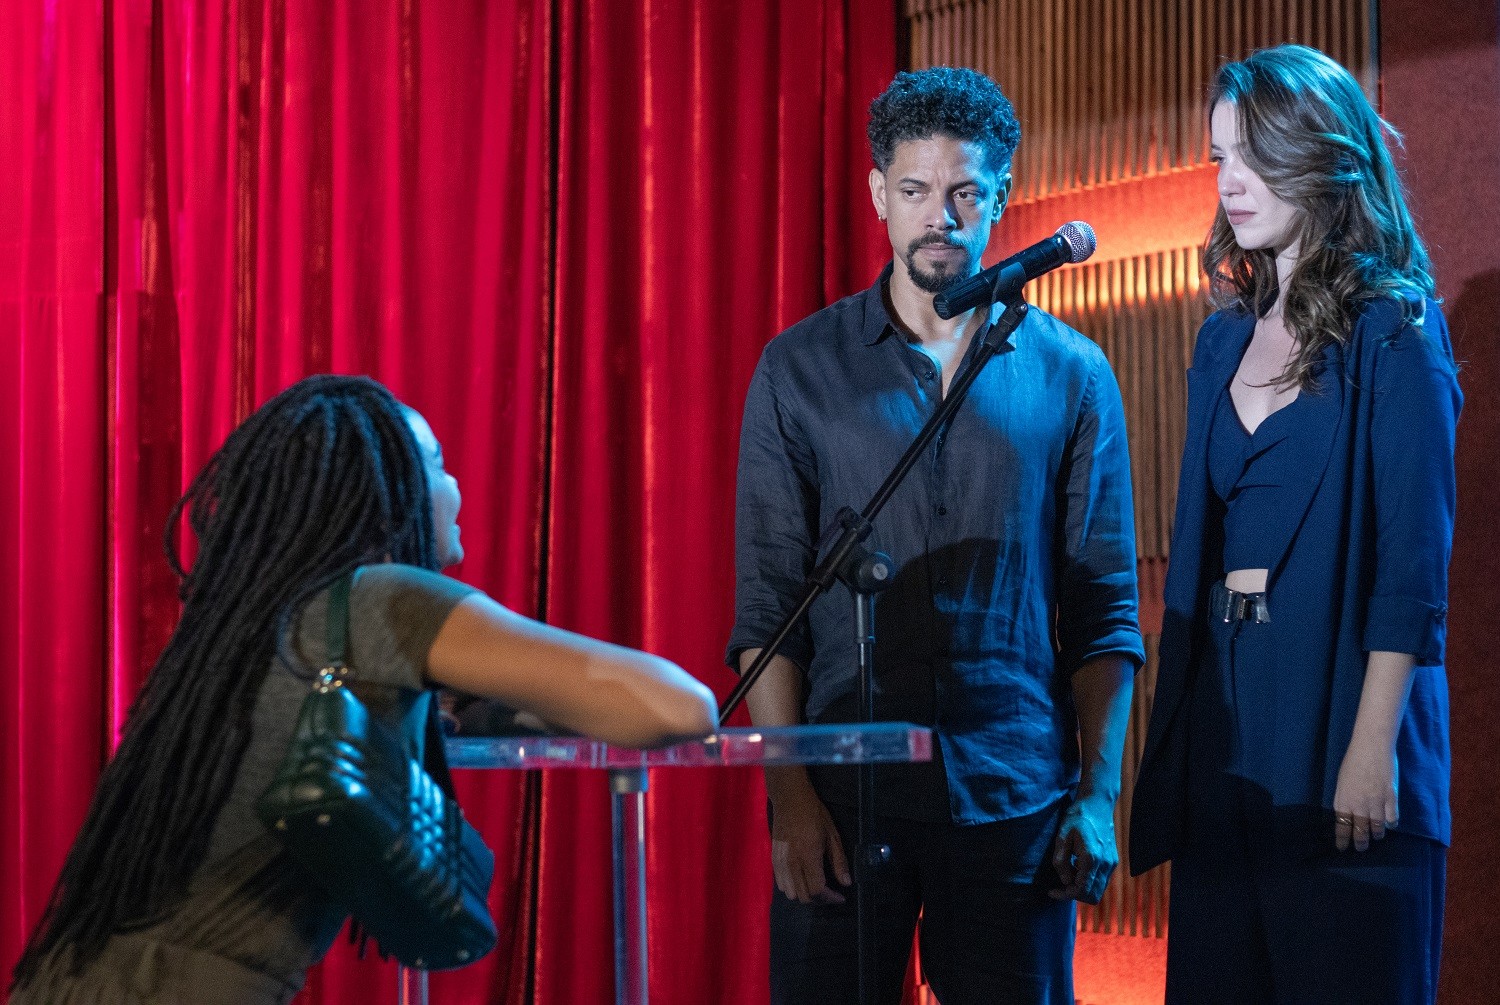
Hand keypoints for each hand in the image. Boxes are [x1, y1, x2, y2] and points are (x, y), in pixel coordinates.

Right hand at [770, 787, 851, 903]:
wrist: (790, 800)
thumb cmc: (814, 815)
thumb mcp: (832, 835)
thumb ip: (839, 861)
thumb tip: (846, 883)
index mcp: (808, 857)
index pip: (817, 891)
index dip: (830, 899)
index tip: (840, 896)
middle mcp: (792, 864)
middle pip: (803, 897)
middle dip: (819, 899)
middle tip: (830, 891)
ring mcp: (780, 863)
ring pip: (790, 893)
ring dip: (804, 894)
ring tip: (815, 885)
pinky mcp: (773, 860)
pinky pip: (781, 884)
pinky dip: (792, 887)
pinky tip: (801, 878)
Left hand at [1050, 793, 1117, 903]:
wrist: (1097, 804)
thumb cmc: (1077, 817)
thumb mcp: (1062, 836)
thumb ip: (1061, 861)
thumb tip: (1065, 881)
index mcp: (1091, 859)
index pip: (1080, 890)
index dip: (1065, 895)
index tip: (1051, 891)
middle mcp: (1105, 864)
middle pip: (1092, 896)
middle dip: (1074, 895)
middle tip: (1059, 886)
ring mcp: (1111, 864)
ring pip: (1098, 891)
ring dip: (1082, 889)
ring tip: (1068, 875)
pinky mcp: (1113, 861)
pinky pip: (1101, 881)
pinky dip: (1089, 882)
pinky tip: (1077, 868)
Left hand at [1333, 737, 1398, 850]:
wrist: (1371, 747)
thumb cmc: (1353, 761)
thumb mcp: (1342, 781)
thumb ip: (1345, 798)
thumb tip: (1347, 813)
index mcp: (1343, 800)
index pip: (1342, 826)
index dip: (1343, 839)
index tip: (1342, 848)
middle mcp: (1359, 805)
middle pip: (1360, 831)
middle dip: (1360, 843)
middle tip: (1361, 848)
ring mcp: (1376, 802)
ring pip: (1377, 828)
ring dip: (1376, 835)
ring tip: (1376, 837)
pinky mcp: (1391, 798)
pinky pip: (1392, 819)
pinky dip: (1391, 824)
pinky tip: (1389, 824)